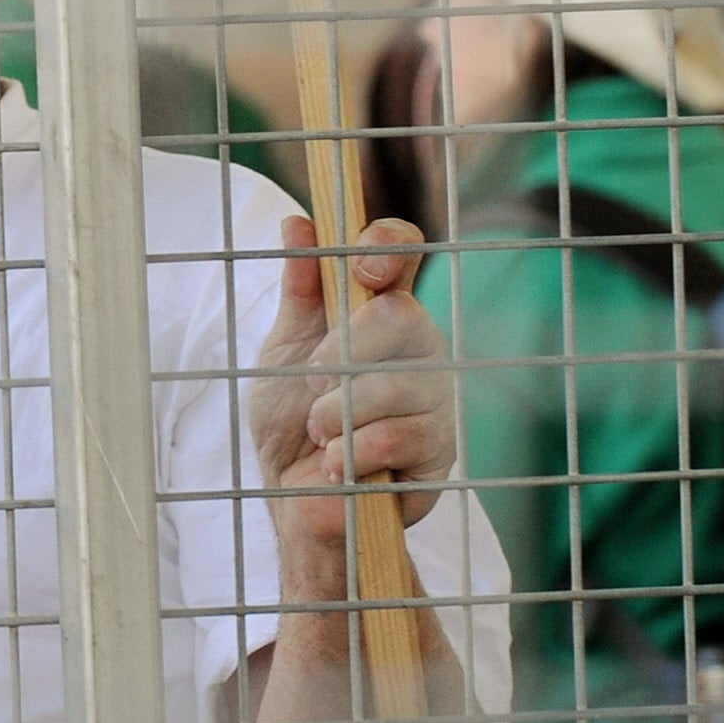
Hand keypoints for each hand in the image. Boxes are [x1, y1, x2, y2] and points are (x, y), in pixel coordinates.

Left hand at [248, 215, 454, 578]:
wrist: (293, 500)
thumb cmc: (291, 419)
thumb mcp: (283, 350)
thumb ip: (299, 291)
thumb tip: (298, 223)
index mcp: (380, 311)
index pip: (402, 254)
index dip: (387, 245)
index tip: (361, 270)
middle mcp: (419, 347)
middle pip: (402, 316)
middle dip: (342, 351)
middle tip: (313, 380)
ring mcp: (436, 399)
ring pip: (398, 383)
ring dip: (339, 412)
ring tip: (320, 432)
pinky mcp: (440, 453)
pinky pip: (403, 437)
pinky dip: (356, 451)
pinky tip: (339, 463)